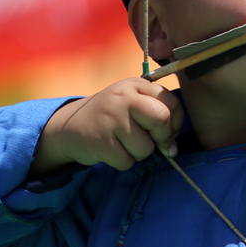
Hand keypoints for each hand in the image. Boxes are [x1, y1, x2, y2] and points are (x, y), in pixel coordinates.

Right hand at [29, 79, 183, 175]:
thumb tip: (172, 149)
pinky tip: (112, 150)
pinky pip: (127, 161)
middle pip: (162, 118)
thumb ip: (156, 115)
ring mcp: (110, 118)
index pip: (170, 101)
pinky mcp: (100, 141)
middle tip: (154, 143)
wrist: (69, 127)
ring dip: (139, 153)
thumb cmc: (111, 117)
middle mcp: (123, 97)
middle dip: (163, 137)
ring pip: (146, 147)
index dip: (176, 122)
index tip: (168, 131)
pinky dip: (123, 161)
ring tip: (123, 143)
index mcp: (135, 85)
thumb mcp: (132, 103)